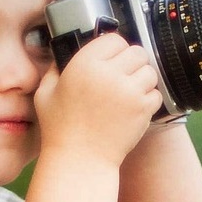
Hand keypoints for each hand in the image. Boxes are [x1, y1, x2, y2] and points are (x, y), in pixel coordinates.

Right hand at [33, 32, 163, 168]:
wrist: (80, 161)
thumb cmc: (60, 131)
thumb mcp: (45, 94)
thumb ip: (55, 69)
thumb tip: (62, 55)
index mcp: (85, 64)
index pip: (114, 39)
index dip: (114, 49)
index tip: (111, 59)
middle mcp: (109, 74)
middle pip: (136, 51)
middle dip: (131, 62)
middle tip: (124, 76)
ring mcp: (129, 92)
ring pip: (149, 71)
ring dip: (142, 79)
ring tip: (130, 92)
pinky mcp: (142, 110)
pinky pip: (155, 93)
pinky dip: (148, 99)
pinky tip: (134, 107)